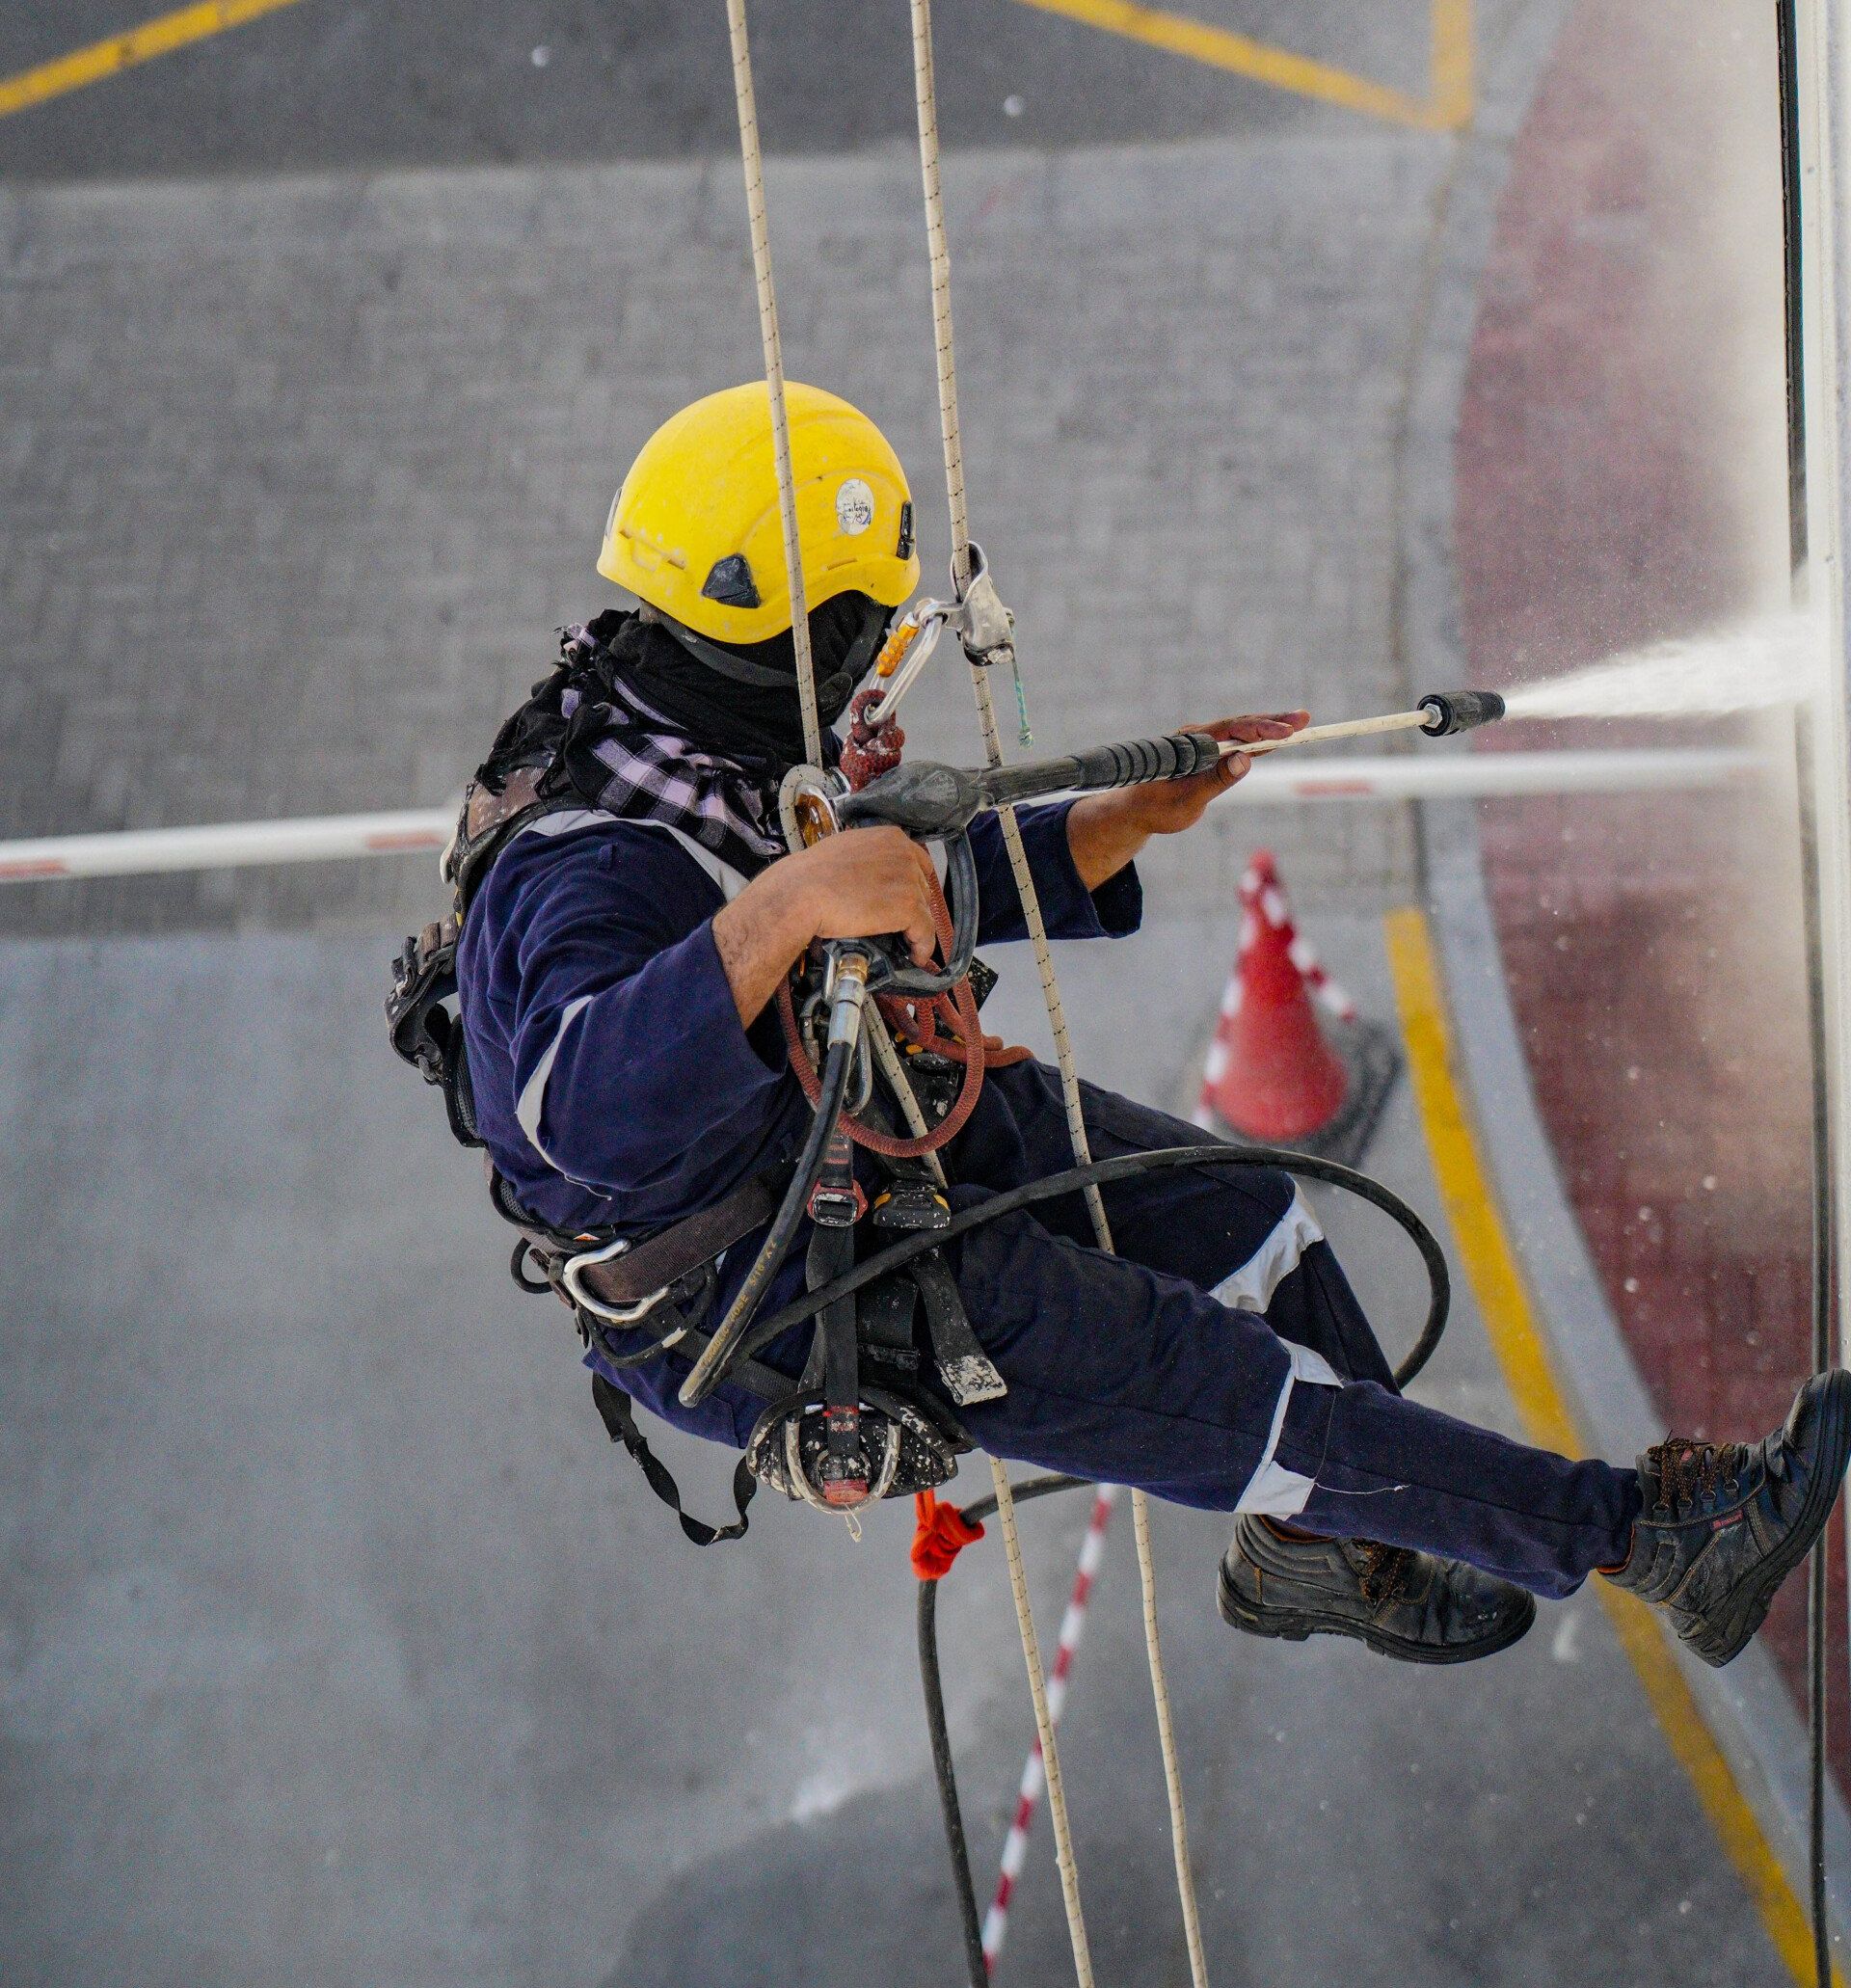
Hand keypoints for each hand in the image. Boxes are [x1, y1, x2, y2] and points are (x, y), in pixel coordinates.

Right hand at [712, 825, 940, 1025]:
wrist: (802, 892)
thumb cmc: (812, 874)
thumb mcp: (845, 849)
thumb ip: (867, 857)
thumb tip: (870, 874)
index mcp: (890, 837)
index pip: (918, 862)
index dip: (914, 884)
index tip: (909, 898)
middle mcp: (905, 854)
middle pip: (922, 886)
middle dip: (914, 906)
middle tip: (903, 924)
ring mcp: (908, 880)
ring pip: (925, 910)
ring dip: (917, 929)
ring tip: (909, 944)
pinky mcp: (908, 907)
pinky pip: (925, 931)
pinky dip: (923, 946)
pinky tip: (916, 955)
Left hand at [1065, 712, 1307, 888]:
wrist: (1135, 810)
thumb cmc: (1156, 808)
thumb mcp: (1186, 801)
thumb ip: (1215, 780)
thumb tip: (1246, 760)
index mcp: (1190, 743)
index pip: (1231, 730)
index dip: (1260, 729)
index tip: (1285, 731)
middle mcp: (1197, 737)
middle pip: (1241, 724)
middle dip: (1273, 722)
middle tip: (1304, 719)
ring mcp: (1203, 743)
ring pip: (1242, 732)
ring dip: (1270, 728)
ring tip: (1300, 724)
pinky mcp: (1208, 753)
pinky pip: (1238, 744)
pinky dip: (1259, 741)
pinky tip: (1279, 738)